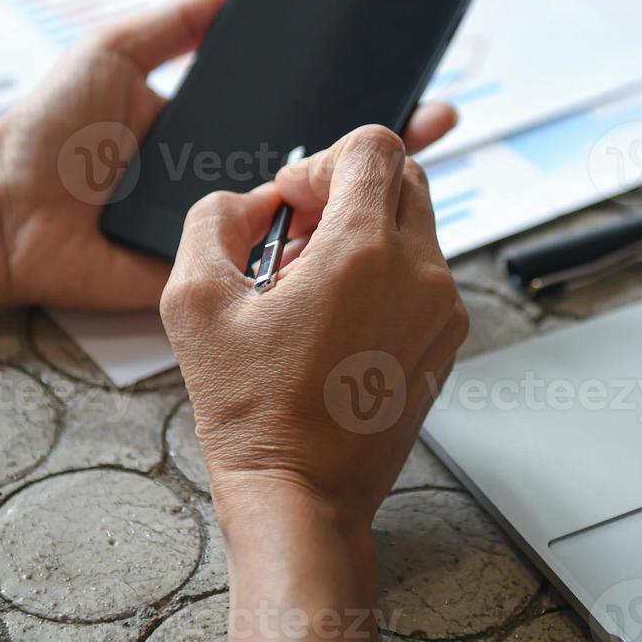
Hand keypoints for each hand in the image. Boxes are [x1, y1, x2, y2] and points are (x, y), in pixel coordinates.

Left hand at [0, 0, 456, 310]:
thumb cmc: (46, 135)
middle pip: (320, 159)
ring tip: (417, 155)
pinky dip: (318, 249)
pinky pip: (272, 262)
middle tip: (436, 111)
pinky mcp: (216, 273)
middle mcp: (229, 175)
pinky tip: (359, 223)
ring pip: (311, 212)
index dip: (346, 89)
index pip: (298, 104)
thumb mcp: (115, 51)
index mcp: (214, 126)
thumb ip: (175, 21)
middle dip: (379, 139)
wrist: (3, 212)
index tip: (396, 65)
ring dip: (363, 191)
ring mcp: (228, 229)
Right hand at [159, 125, 468, 641]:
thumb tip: (252, 201)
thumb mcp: (194, 302)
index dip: (323, 161)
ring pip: (414, 226)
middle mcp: (420, 275)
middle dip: (347, 191)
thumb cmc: (254, 413)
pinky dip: (384, 275)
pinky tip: (335, 318)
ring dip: (364, 234)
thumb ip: (214, 219)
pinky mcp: (447, 339)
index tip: (293, 204)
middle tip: (300, 238)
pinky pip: (423, 274)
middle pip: (404, 178)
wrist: (304, 496)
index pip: (377, 145)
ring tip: (310, 287)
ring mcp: (444, 309)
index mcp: (364, 254)